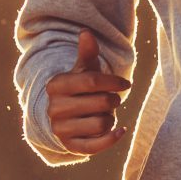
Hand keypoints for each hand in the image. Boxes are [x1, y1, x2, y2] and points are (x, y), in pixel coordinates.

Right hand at [46, 29, 129, 155]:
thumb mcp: (83, 70)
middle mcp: (54, 108)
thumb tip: (86, 32)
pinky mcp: (70, 147)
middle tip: (113, 100)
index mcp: (56, 85)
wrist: (64, 116)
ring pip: (101, 124)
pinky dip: (112, 138)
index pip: (93, 81)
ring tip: (105, 115)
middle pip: (101, 103)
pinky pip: (96, 146)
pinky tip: (120, 131)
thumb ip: (87, 53)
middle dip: (113, 101)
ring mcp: (60, 129)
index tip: (126, 85)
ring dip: (110, 119)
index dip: (114, 82)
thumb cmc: (79, 88)